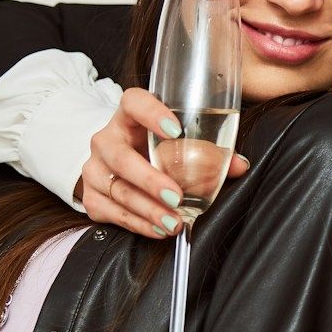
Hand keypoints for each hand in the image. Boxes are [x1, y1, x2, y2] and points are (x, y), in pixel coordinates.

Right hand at [74, 87, 248, 237]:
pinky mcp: (91, 196)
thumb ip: (209, 152)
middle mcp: (106, 139)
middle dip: (150, 179)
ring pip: (118, 189)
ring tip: (173, 222)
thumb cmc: (154, 152)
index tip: (176, 129)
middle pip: (121, 156)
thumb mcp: (176, 146)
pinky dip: (138, 223)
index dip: (151, 112)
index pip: (133, 102)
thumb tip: (239, 165)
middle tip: (176, 196)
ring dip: (147, 209)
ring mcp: (95, 168)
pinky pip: (112, 212)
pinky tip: (158, 229)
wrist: (116, 170)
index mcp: (128, 117)